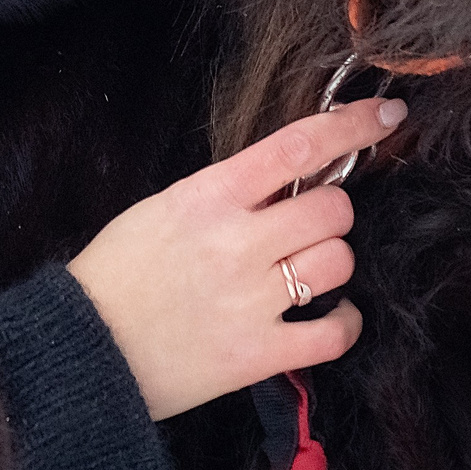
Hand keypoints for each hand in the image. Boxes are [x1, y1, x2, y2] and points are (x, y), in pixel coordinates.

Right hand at [67, 99, 407, 420]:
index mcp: (209, 196)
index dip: (353, 126)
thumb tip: (292, 176)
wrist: (83, 347)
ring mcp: (251, 300)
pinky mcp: (258, 354)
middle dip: (332, 214)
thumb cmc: (119, 273)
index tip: (387, 115)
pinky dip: (343, 323)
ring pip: (338, 262)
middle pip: (333, 209)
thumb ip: (228, 191)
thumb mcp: (166, 207)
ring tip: (305, 274)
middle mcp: (237, 243)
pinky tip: (327, 318)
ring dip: (331, 264)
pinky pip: (335, 333)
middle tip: (307, 228)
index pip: (298, 146)